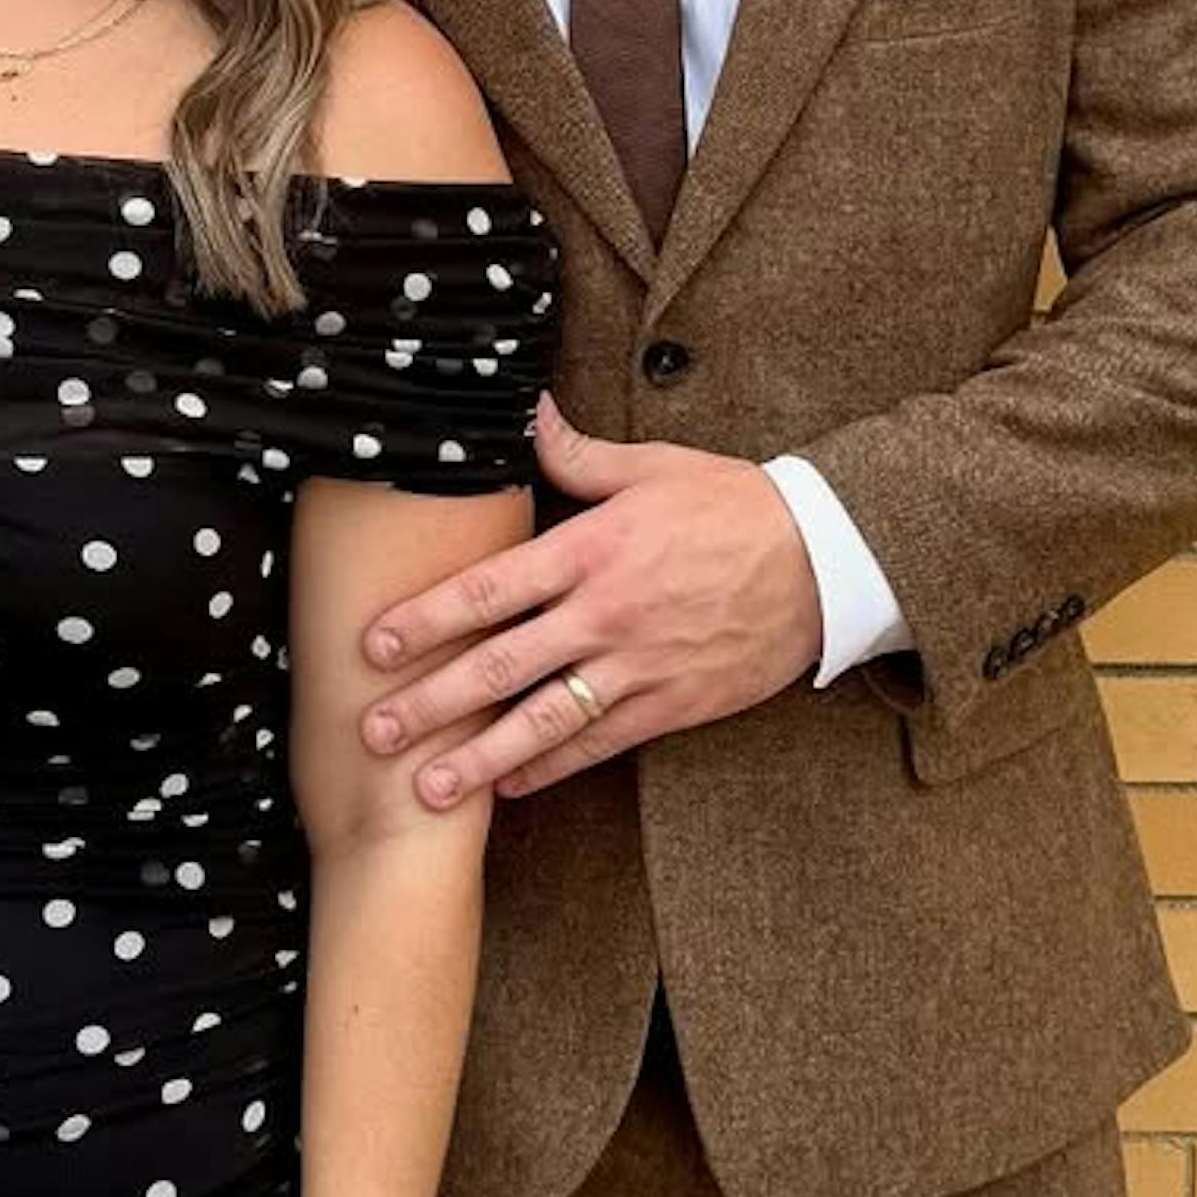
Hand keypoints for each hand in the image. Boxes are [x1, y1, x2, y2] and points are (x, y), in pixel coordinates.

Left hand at [357, 396, 827, 807]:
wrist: (824, 559)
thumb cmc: (735, 505)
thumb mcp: (653, 467)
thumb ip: (577, 453)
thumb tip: (525, 410)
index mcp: (592, 550)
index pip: (490, 590)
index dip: (427, 620)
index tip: (373, 645)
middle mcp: (605, 615)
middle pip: (500, 665)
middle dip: (430, 702)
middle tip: (372, 732)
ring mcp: (638, 666)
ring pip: (542, 721)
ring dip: (478, 757)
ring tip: (426, 786)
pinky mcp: (671, 704)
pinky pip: (598, 744)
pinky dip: (549, 768)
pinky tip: (509, 786)